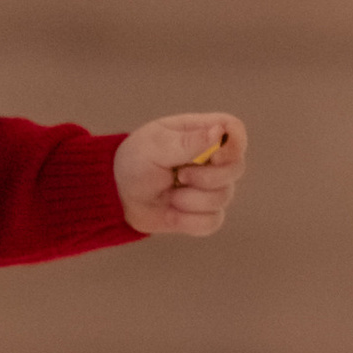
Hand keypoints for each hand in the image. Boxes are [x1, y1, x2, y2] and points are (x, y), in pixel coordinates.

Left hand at [114, 111, 247, 240]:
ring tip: (168, 193)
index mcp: (201, 133)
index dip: (233, 145)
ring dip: (190, 199)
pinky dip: (189, 220)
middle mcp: (211, 160)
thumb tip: (220, 132)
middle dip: (207, 178)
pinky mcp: (204, 214)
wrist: (116, 196)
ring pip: (224, 197)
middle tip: (178, 175)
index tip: (214, 156)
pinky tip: (173, 211)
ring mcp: (210, 188)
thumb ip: (189, 141)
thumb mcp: (155, 146)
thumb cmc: (133, 162)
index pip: (235, 131)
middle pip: (236, 168)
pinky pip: (212, 221)